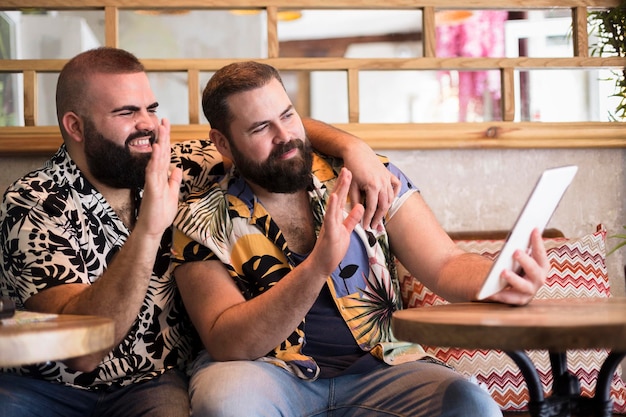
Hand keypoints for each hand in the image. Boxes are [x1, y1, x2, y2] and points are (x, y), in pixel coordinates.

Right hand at [136, 118, 182, 237]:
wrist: (152, 229)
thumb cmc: (160, 214)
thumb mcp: (172, 194)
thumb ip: (173, 181)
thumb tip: (176, 169)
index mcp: (161, 177)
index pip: (165, 156)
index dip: (167, 142)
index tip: (167, 127)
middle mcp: (156, 176)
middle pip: (161, 153)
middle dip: (163, 136)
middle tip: (163, 120)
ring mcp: (153, 181)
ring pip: (156, 158)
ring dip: (159, 143)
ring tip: (160, 128)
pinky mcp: (151, 189)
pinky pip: (153, 171)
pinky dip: (155, 160)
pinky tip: (157, 149)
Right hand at [311, 168, 363, 275]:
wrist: (321, 265)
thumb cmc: (332, 250)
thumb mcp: (346, 231)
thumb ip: (351, 219)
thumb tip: (360, 207)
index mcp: (336, 217)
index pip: (342, 199)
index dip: (346, 186)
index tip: (350, 173)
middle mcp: (331, 217)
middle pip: (338, 196)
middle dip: (343, 182)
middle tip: (348, 167)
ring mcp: (329, 223)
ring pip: (334, 203)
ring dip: (340, 188)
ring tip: (344, 175)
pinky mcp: (329, 231)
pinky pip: (330, 217)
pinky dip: (333, 206)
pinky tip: (335, 196)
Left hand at [342, 144, 399, 230]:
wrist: (357, 151)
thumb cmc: (352, 167)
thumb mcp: (351, 186)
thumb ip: (355, 201)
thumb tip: (357, 214)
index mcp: (372, 186)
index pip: (372, 208)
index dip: (368, 219)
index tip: (365, 227)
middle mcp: (382, 183)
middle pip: (383, 205)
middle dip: (379, 217)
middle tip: (374, 226)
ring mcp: (387, 178)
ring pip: (390, 198)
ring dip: (386, 209)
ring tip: (380, 217)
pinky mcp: (389, 174)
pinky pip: (396, 186)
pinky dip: (394, 194)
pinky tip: (389, 200)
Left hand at [489, 228, 549, 304]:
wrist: (512, 285)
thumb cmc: (516, 265)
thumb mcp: (518, 256)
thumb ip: (520, 248)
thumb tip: (517, 234)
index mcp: (542, 266)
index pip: (541, 253)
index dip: (538, 242)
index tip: (533, 229)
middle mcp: (539, 279)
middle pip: (534, 270)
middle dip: (525, 260)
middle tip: (516, 251)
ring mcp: (530, 291)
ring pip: (523, 286)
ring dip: (514, 278)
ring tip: (503, 272)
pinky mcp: (519, 300)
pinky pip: (509, 298)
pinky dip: (500, 294)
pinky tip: (490, 290)